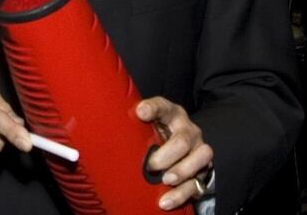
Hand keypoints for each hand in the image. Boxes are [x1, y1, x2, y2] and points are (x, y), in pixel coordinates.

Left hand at [136, 96, 213, 210]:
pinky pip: (196, 183)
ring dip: (182, 171)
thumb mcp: (145, 129)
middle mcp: (188, 130)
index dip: (153, 108)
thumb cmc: (155, 138)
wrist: (179, 154)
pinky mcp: (203, 171)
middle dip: (167, 154)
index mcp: (172, 115)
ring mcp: (199, 150)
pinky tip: (165, 200)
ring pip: (201, 157)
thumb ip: (133, 127)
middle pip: (183, 139)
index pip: (163, 107)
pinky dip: (181, 193)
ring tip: (166, 180)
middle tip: (151, 165)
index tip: (140, 112)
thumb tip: (103, 131)